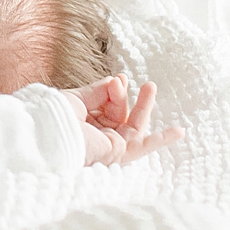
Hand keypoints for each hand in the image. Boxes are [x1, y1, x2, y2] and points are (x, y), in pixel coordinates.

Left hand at [66, 75, 181, 165]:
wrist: (50, 133)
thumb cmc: (55, 116)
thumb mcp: (77, 97)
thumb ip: (99, 91)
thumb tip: (117, 82)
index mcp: (84, 121)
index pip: (106, 104)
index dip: (114, 90)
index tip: (119, 77)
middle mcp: (97, 134)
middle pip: (121, 114)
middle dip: (129, 97)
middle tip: (143, 81)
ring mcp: (109, 144)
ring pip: (134, 125)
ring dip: (144, 106)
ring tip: (151, 86)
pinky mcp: (118, 152)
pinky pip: (143, 145)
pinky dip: (162, 139)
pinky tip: (180, 131)